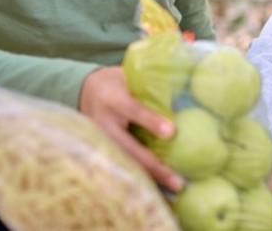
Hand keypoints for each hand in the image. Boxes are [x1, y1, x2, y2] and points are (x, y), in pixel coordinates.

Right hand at [78, 66, 183, 191]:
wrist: (85, 90)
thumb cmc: (117, 83)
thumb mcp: (128, 78)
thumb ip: (150, 88)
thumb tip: (187, 97)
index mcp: (113, 99)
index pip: (133, 110)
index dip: (151, 121)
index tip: (172, 133)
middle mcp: (103, 123)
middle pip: (129, 149)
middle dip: (154, 167)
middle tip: (177, 181)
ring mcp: (99, 141)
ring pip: (125, 164)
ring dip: (150, 180)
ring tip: (173, 191)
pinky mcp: (101, 152)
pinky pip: (122, 168)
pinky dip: (141, 181)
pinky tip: (160, 193)